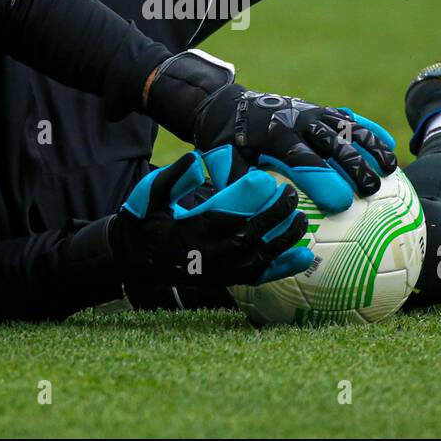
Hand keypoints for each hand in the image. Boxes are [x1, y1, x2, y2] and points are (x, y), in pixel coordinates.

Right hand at [110, 151, 311, 289]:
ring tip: (301, 219)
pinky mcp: (224, 280)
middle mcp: (204, 256)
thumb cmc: (146, 220)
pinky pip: (257, 276)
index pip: (224, 216)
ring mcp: (216, 271)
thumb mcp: (149, 194)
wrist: (135, 259)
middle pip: (248, 236)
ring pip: (257, 258)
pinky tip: (304, 256)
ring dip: (283, 240)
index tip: (265, 180)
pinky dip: (282, 267)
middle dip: (274, 215)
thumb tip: (194, 159)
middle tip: (290, 193)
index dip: (248, 200)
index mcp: (187, 231)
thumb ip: (172, 178)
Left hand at [143, 49, 399, 213]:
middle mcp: (297, 119)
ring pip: (347, 127)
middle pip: (332, 142)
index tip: (341, 202)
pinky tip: (391, 147)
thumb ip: (243, 187)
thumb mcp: (226, 165)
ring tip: (391, 170)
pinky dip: (371, 130)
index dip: (323, 179)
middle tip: (371, 191)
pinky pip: (350, 119)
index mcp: (274, 136)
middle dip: (353, 166)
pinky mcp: (321, 109)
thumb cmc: (229, 146)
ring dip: (370, 147)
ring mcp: (312, 111)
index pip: (302, 158)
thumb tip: (262, 216)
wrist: (229, 107)